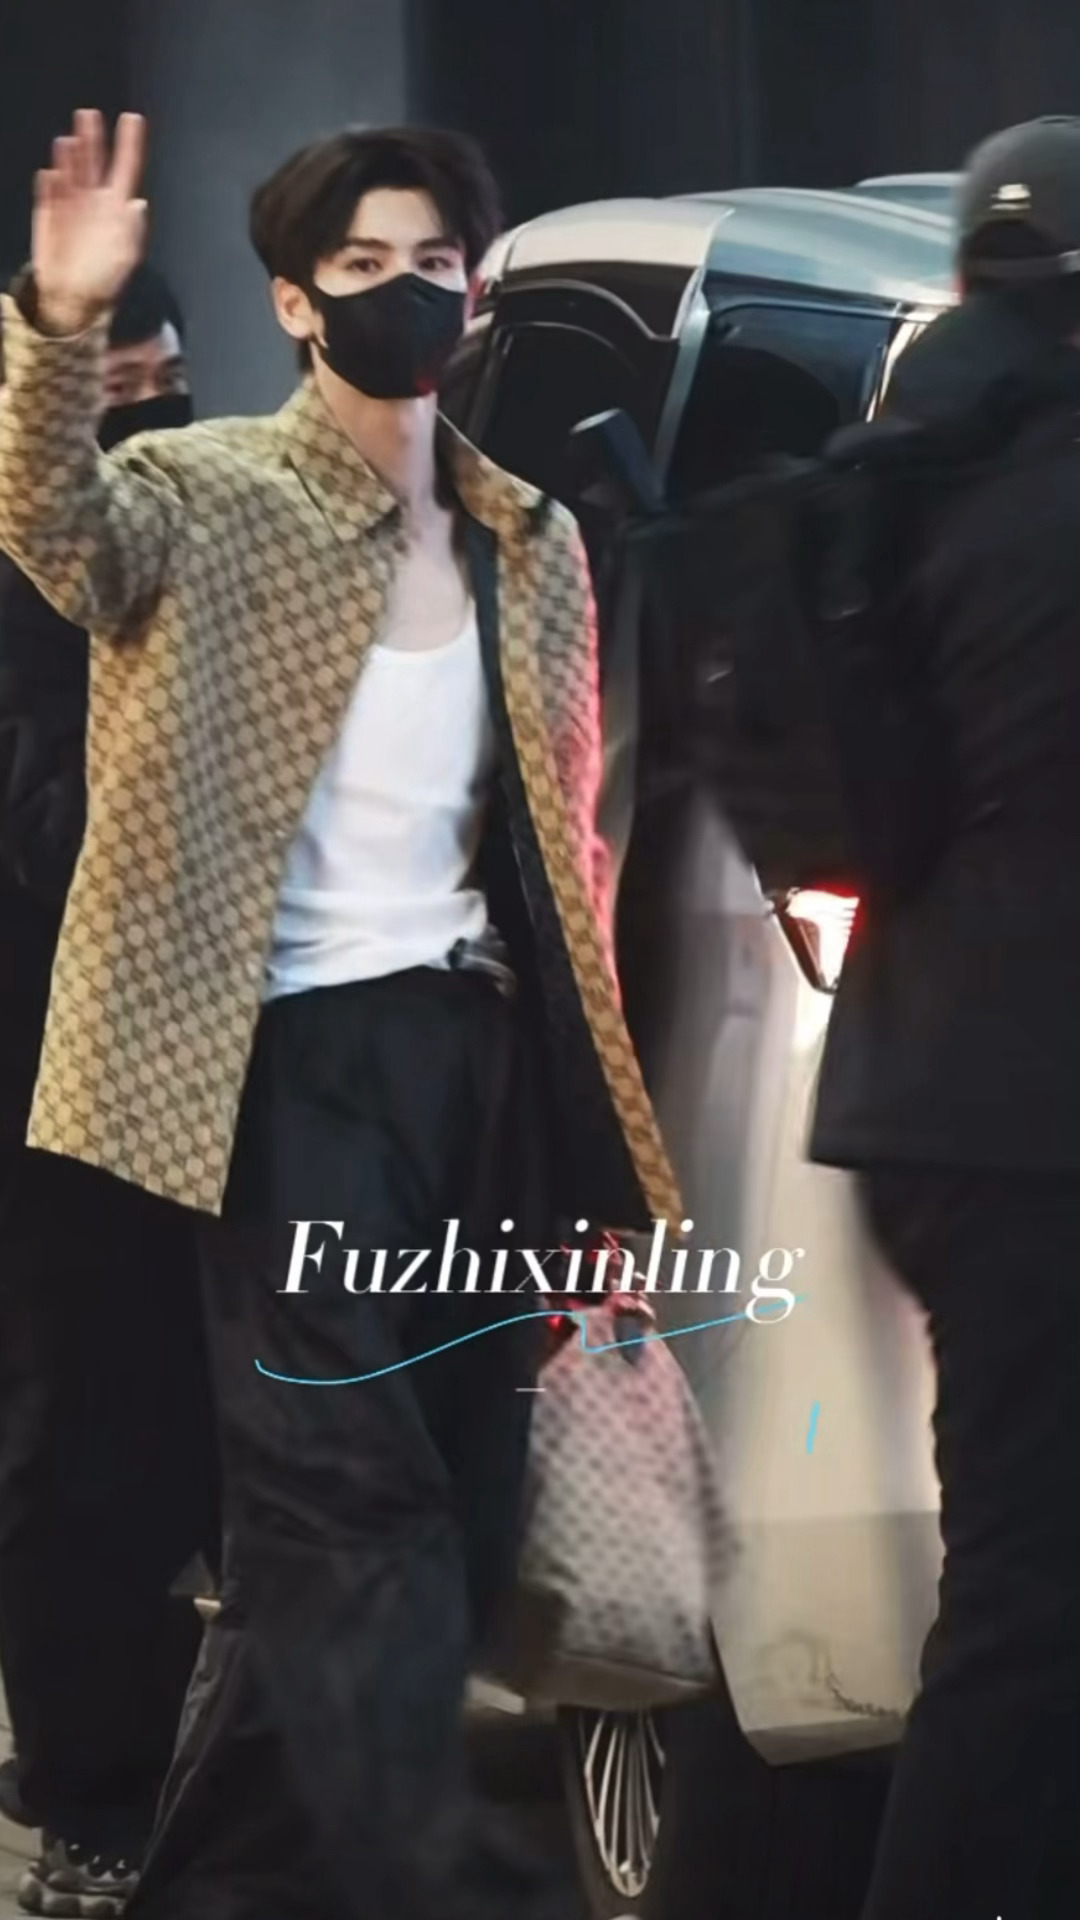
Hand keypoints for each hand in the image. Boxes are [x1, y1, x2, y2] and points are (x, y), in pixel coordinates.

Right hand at [31, 110, 148, 335]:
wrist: (72, 299)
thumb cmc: (104, 279)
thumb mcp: (125, 256)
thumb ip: (132, 229)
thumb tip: (139, 203)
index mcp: (116, 208)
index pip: (126, 169)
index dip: (130, 145)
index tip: (133, 119)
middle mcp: (93, 199)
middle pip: (93, 161)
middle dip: (93, 138)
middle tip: (90, 116)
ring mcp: (70, 203)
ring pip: (70, 170)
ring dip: (70, 155)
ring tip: (70, 142)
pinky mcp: (48, 213)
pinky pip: (48, 193)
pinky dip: (49, 183)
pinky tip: (51, 174)